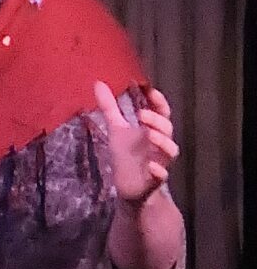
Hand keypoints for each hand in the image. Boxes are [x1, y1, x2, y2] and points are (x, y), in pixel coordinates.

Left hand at [96, 82, 179, 204]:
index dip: (159, 102)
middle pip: (167, 129)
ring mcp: (160, 161)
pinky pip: (162, 175)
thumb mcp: (117, 130)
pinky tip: (149, 166)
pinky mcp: (155, 179)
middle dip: (157, 121)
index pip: (162, 113)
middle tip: (141, 114)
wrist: (130, 186)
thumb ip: (110, 107)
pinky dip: (158, 170)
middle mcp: (160, 144)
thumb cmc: (127, 154)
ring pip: (170, 150)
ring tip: (148, 134)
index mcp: (153, 130)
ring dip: (162, 141)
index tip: (150, 90)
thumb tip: (98, 83)